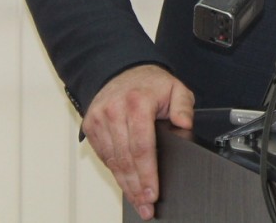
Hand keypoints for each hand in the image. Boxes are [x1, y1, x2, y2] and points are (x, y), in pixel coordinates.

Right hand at [81, 64, 194, 220]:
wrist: (120, 69)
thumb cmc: (149, 82)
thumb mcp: (175, 87)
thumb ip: (183, 106)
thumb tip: (185, 124)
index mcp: (137, 103)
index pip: (142, 146)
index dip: (148, 173)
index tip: (153, 192)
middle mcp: (115, 111)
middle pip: (126, 159)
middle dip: (137, 187)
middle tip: (147, 205)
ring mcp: (100, 119)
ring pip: (113, 161)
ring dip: (125, 184)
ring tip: (137, 200)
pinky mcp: (91, 125)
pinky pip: (103, 155)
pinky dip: (114, 171)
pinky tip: (125, 183)